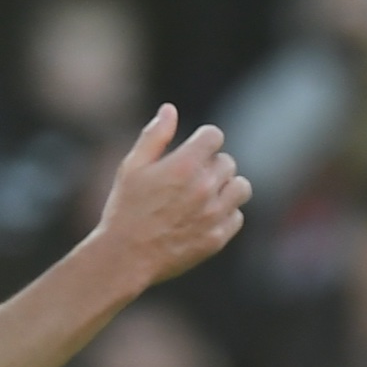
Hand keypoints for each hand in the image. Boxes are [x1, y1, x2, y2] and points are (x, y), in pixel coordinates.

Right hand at [95, 107, 251, 286]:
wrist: (125, 257)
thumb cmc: (125, 209)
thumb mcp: (132, 167)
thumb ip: (154, 136)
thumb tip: (170, 109)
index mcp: (184, 166)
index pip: (214, 136)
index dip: (204, 140)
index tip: (194, 150)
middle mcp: (204, 188)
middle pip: (227, 162)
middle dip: (211, 165)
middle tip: (190, 178)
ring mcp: (214, 215)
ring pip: (241, 188)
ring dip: (227, 187)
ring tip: (207, 194)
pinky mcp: (217, 238)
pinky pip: (237, 216)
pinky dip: (226, 214)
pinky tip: (206, 216)